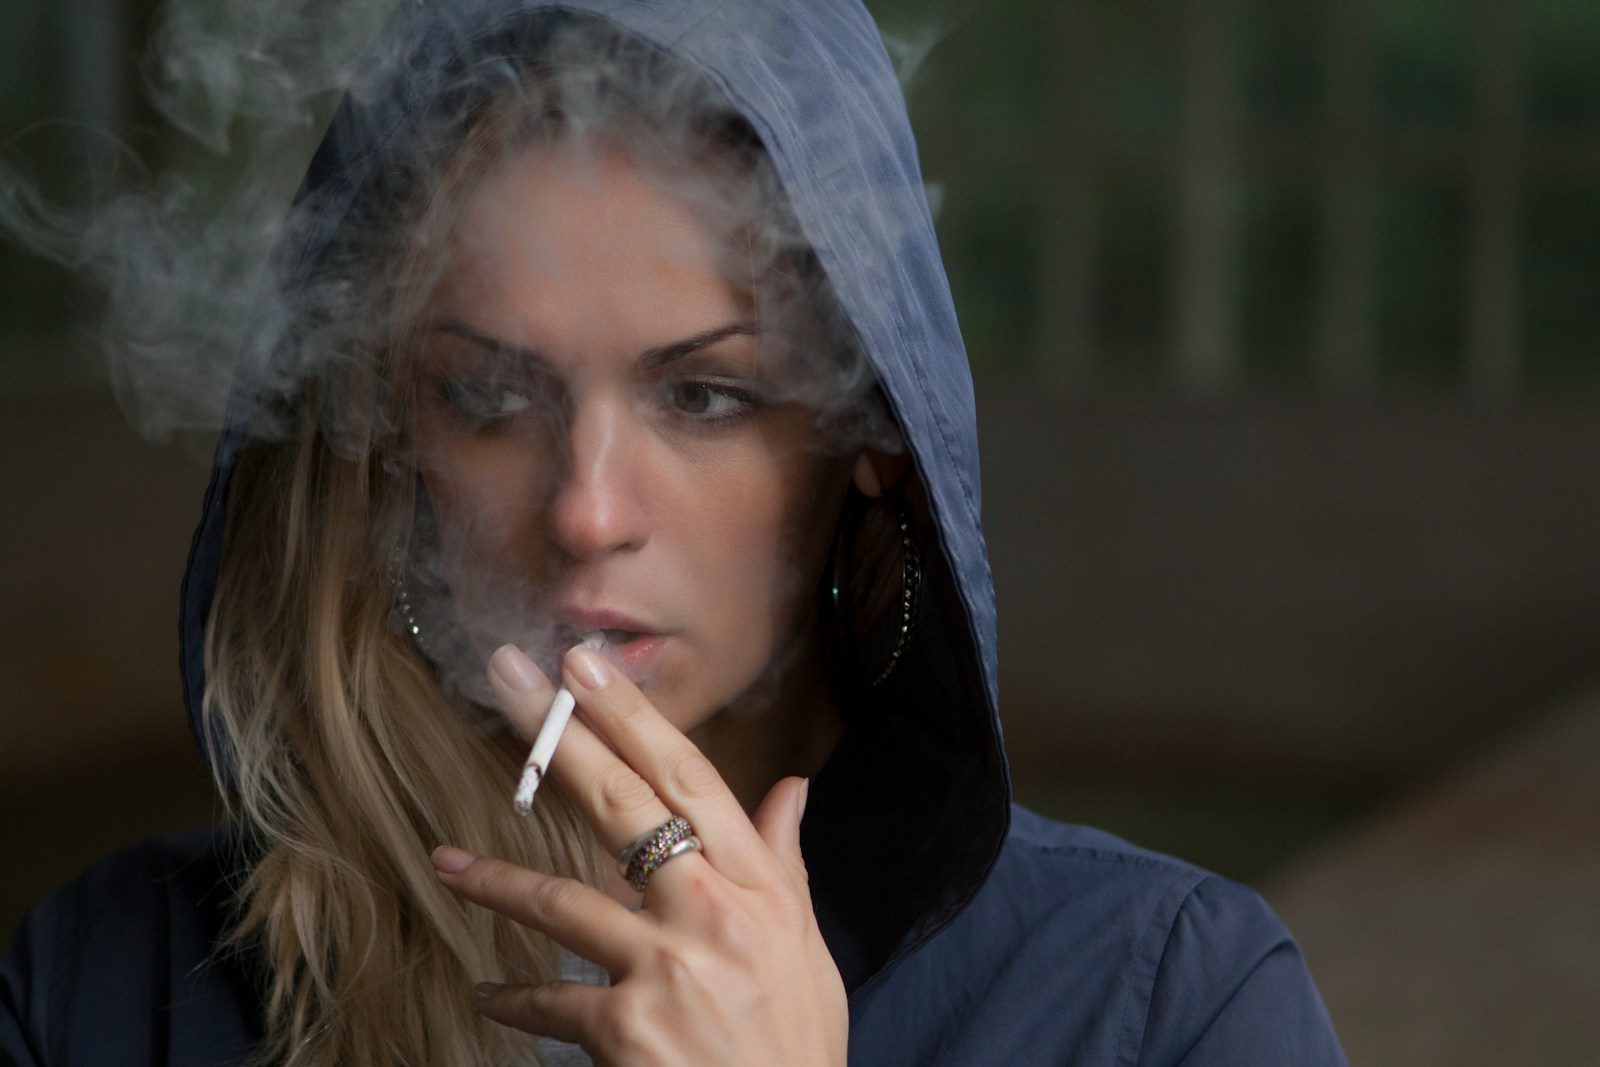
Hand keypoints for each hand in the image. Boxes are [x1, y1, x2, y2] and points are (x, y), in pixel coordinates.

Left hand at [430, 643, 847, 1066]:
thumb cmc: (796, 1040)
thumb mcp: (807, 945)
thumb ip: (785, 862)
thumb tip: (792, 790)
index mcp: (759, 886)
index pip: (690, 779)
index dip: (633, 717)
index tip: (586, 666)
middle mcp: (710, 913)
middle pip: (622, 805)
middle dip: (559, 737)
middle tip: (509, 682)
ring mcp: (664, 968)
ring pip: (562, 900)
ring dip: (496, 879)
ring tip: (445, 862)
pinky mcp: (623, 1029)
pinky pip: (549, 1000)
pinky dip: (513, 998)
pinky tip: (484, 994)